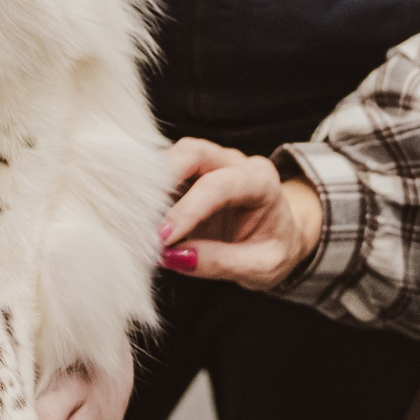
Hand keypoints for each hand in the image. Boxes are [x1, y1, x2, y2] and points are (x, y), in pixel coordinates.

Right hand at [157, 138, 322, 287]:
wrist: (280, 237)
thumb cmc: (274, 249)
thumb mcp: (261, 267)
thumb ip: (220, 262)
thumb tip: (173, 256)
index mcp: (261, 182)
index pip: (218, 186)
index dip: (187, 210)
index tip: (163, 238)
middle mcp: (235, 163)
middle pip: (192, 152)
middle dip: (162, 179)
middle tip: (143, 218)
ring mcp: (211, 162)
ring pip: (174, 156)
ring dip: (152, 183)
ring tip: (139, 220)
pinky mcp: (191, 173)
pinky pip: (165, 171)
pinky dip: (149, 189)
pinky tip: (142, 216)